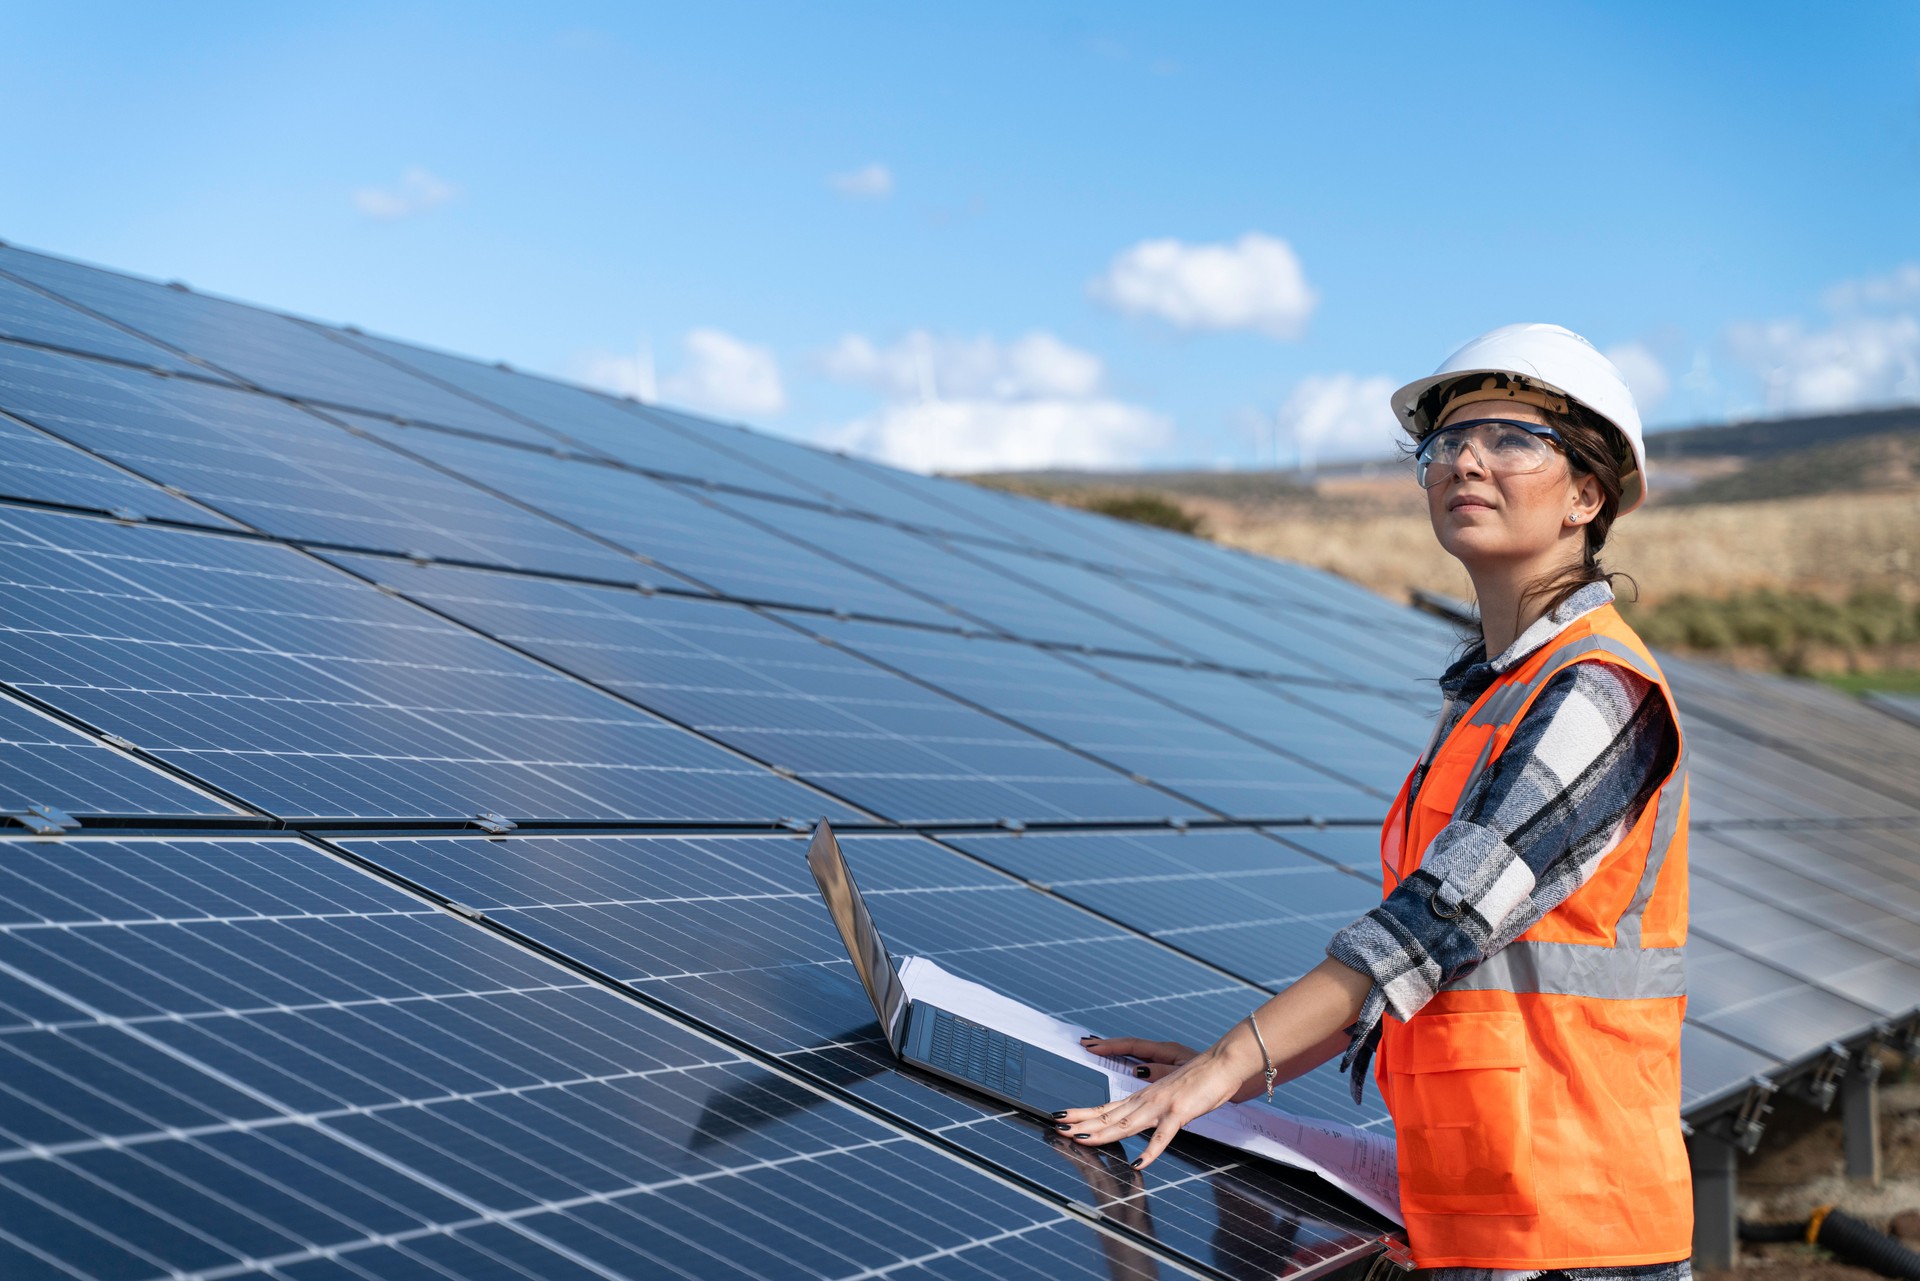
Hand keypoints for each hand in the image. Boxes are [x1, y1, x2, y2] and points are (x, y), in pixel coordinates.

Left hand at [1053, 1037, 1261, 1171]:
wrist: (1221, 1063)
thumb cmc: (1198, 1081)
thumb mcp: (1169, 1095)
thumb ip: (1152, 1106)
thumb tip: (1137, 1114)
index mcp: (1143, 1097)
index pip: (1106, 1108)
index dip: (1082, 1114)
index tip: (1061, 1118)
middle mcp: (1146, 1100)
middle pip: (1108, 1115)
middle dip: (1081, 1123)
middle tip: (1056, 1127)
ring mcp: (1162, 1106)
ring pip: (1126, 1123)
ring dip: (1102, 1133)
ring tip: (1080, 1139)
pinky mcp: (1180, 1112)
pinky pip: (1163, 1135)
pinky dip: (1151, 1150)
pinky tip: (1139, 1164)